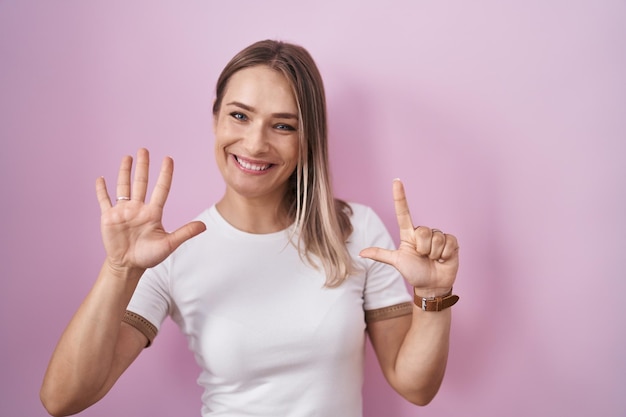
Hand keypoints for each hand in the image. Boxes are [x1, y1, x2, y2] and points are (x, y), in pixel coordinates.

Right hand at [95, 148, 205, 271]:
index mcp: (153, 213)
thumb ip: (185, 233)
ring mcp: (123, 212)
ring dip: (124, 172)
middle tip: (144, 150)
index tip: (168, 159)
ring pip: (123, 187)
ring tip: (127, 157)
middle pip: (141, 183)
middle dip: (143, 166)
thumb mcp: (169, 244)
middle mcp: (138, 208)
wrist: (128, 266)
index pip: (161, 189)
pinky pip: (104, 201)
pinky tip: (101, 179)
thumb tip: (204, 226)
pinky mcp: (108, 218)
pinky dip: (102, 190)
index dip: (164, 174)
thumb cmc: (149, 256)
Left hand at [359, 179, 458, 295]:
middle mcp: (423, 232)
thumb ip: (381, 255)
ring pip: (436, 238)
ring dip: (434, 253)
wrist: (432, 286)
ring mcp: (438, 236)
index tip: (396, 181)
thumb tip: (361, 253)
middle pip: (422, 231)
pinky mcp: (452, 241)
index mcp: (408, 233)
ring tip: (433, 259)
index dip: (400, 196)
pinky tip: (444, 259)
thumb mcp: (397, 262)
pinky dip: (445, 255)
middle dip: (423, 248)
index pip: (403, 212)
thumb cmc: (414, 272)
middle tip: (424, 257)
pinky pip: (448, 242)